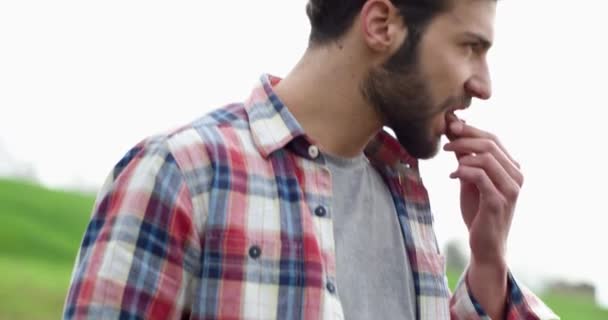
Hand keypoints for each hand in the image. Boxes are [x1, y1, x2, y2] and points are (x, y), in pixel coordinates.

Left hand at [443, 114, 522, 267]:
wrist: (485, 244)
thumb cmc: (478, 211)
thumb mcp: (470, 179)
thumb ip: (466, 157)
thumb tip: (454, 130)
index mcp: (512, 168)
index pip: (493, 139)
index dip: (470, 130)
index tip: (450, 126)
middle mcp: (516, 176)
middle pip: (490, 144)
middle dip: (464, 139)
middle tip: (445, 143)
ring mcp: (510, 189)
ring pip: (486, 158)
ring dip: (462, 154)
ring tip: (449, 161)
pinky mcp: (498, 202)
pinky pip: (480, 177)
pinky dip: (463, 171)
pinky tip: (452, 176)